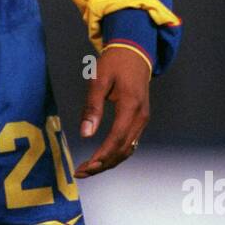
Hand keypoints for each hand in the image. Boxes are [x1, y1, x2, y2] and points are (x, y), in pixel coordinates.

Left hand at [75, 47, 149, 177]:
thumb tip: (85, 134)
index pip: (116, 139)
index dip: (101, 156)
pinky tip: (102, 158)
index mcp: (131, 106)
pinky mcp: (140, 119)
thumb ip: (92, 107)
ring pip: (128, 149)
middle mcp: (141, 117)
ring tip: (88, 169)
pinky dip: (116, 154)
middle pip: (123, 150)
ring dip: (109, 162)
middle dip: (102, 165)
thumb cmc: (114, 63)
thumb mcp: (98, 80)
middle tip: (81, 172)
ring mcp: (143, 119)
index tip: (85, 166)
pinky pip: (130, 143)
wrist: (134, 52)